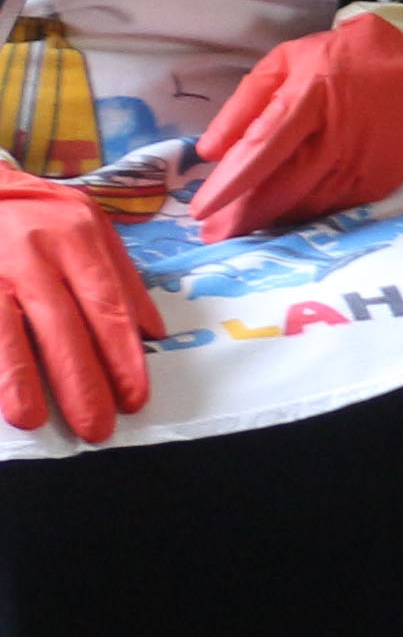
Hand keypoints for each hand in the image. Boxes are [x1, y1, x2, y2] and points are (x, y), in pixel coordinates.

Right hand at [0, 169, 153, 442]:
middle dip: (81, 380)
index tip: (134, 399)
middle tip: (97, 426)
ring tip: (35, 419)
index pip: (108, 308)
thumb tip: (153, 335)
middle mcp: (37, 252)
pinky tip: (0, 392)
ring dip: (22, 377)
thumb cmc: (39, 211)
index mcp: (80, 239)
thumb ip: (121, 279)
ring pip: (10, 328)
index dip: (122, 358)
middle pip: (64, 325)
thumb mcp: (90, 226)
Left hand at [190, 12, 402, 238]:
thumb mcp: (280, 64)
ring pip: (311, 203)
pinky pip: (339, 204)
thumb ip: (242, 107)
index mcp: (309, 99)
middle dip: (245, 216)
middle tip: (214, 234)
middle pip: (284, 188)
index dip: (230, 185)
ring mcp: (368, 159)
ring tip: (247, 225)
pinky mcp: (387, 176)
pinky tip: (290, 211)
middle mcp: (340, 134)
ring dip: (275, 218)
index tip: (200, 212)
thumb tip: (208, 152)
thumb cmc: (334, 60)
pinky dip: (310, 211)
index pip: (262, 151)